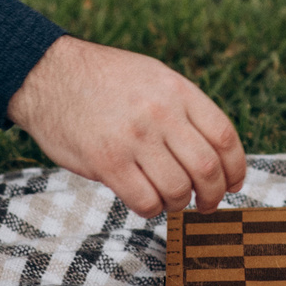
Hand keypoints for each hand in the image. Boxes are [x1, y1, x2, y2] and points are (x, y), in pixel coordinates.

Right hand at [6, 35, 246, 216]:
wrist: (48, 75)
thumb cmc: (104, 81)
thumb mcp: (153, 76)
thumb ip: (183, 108)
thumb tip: (214, 151)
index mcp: (177, 90)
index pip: (224, 137)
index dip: (236, 168)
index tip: (233, 183)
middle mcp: (161, 113)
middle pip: (207, 168)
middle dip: (213, 195)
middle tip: (206, 204)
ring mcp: (134, 138)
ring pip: (178, 190)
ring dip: (179, 204)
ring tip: (170, 201)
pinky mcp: (107, 161)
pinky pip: (145, 201)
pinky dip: (152, 209)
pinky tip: (144, 201)